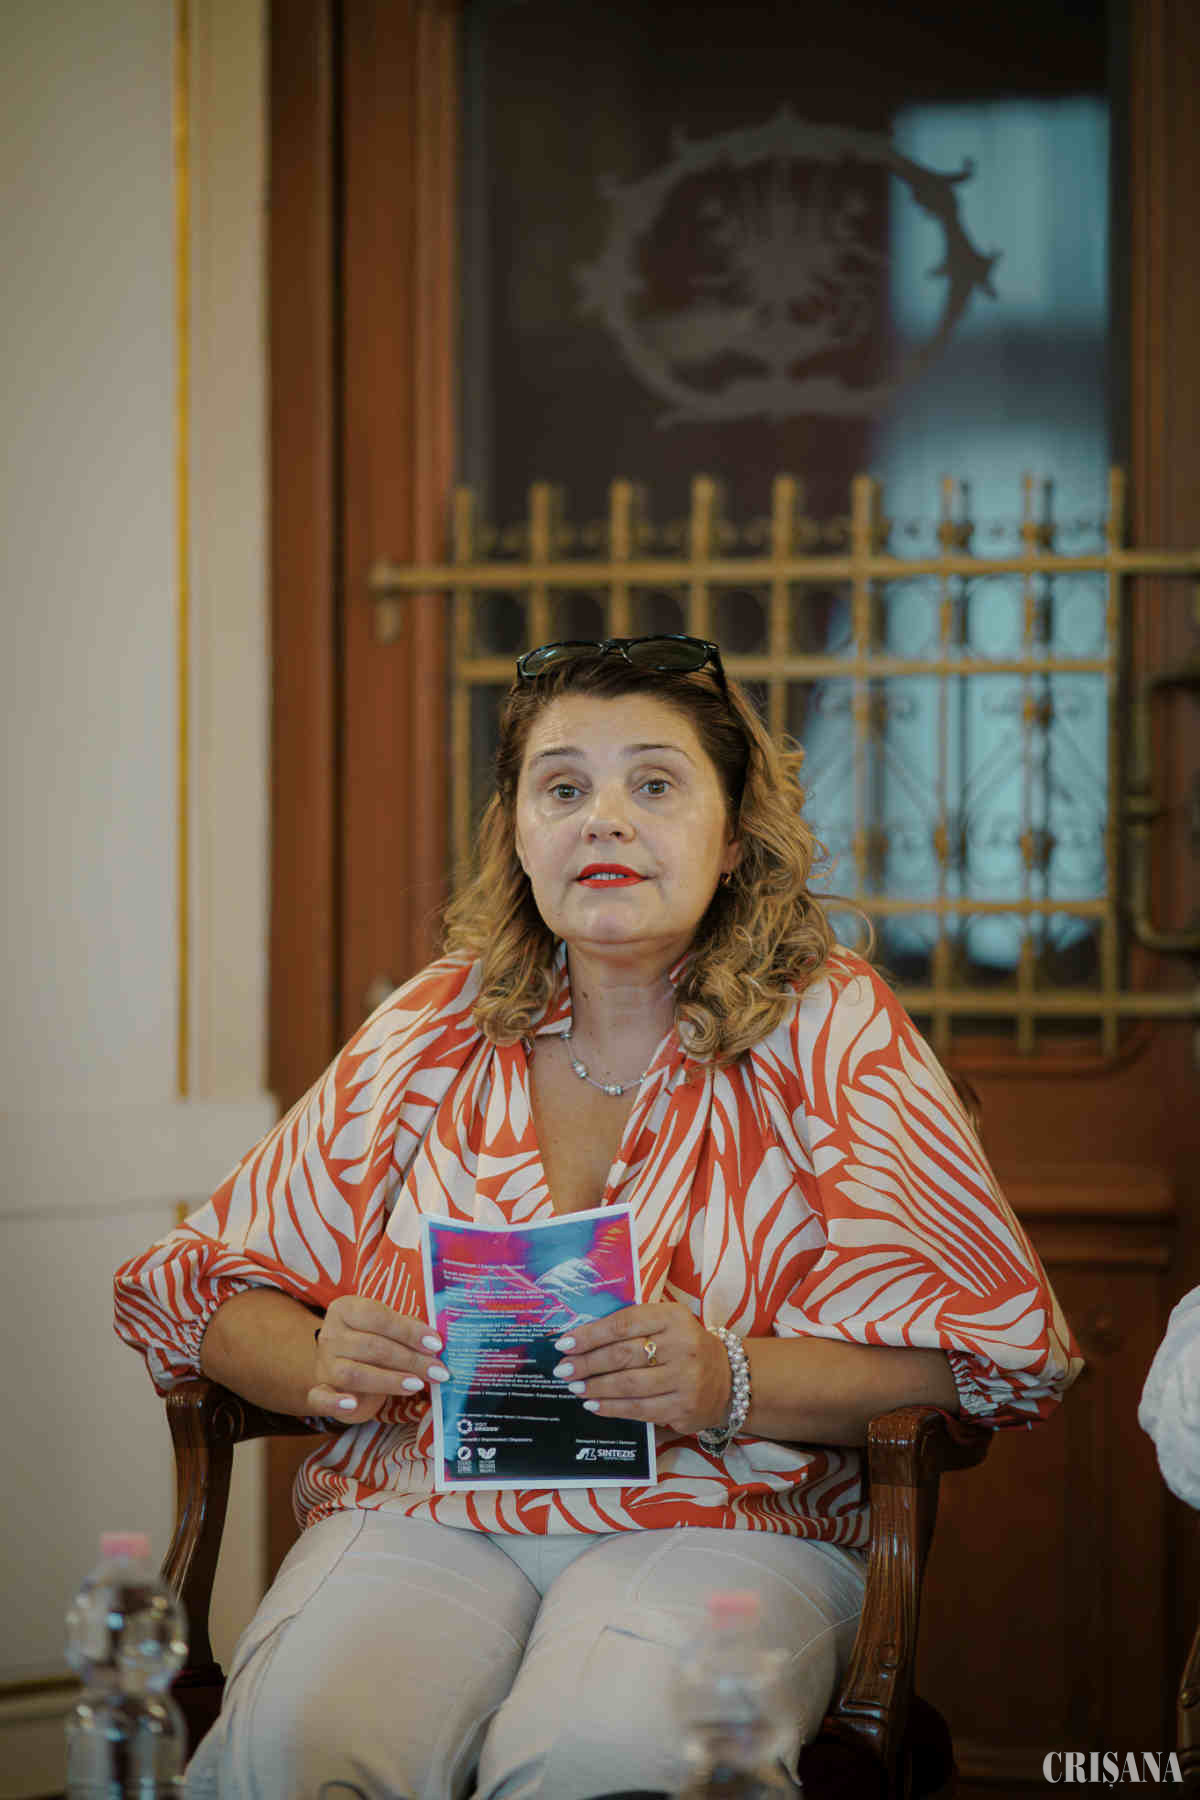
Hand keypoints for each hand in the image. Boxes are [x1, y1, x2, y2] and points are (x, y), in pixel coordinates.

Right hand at [308, 1295, 448, 1424]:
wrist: (340, 1365)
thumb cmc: (372, 1342)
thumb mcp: (387, 1329)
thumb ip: (407, 1331)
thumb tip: (434, 1342)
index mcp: (346, 1309)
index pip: (377, 1316)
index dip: (408, 1331)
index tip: (436, 1344)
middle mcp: (331, 1334)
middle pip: (372, 1346)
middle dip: (409, 1359)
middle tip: (437, 1371)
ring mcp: (323, 1364)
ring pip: (354, 1373)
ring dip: (389, 1380)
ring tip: (416, 1385)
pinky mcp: (319, 1390)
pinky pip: (321, 1398)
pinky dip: (335, 1403)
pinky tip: (352, 1404)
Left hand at [550, 1302, 731, 1435]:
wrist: (729, 1378)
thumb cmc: (685, 1346)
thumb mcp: (667, 1324)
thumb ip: (633, 1327)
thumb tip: (583, 1339)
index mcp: (673, 1317)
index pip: (624, 1323)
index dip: (591, 1334)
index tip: (565, 1343)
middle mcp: (682, 1346)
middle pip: (623, 1355)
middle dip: (587, 1363)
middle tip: (563, 1369)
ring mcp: (684, 1379)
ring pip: (628, 1385)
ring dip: (596, 1387)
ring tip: (575, 1387)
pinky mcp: (683, 1408)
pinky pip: (639, 1409)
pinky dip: (612, 1408)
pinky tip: (594, 1404)